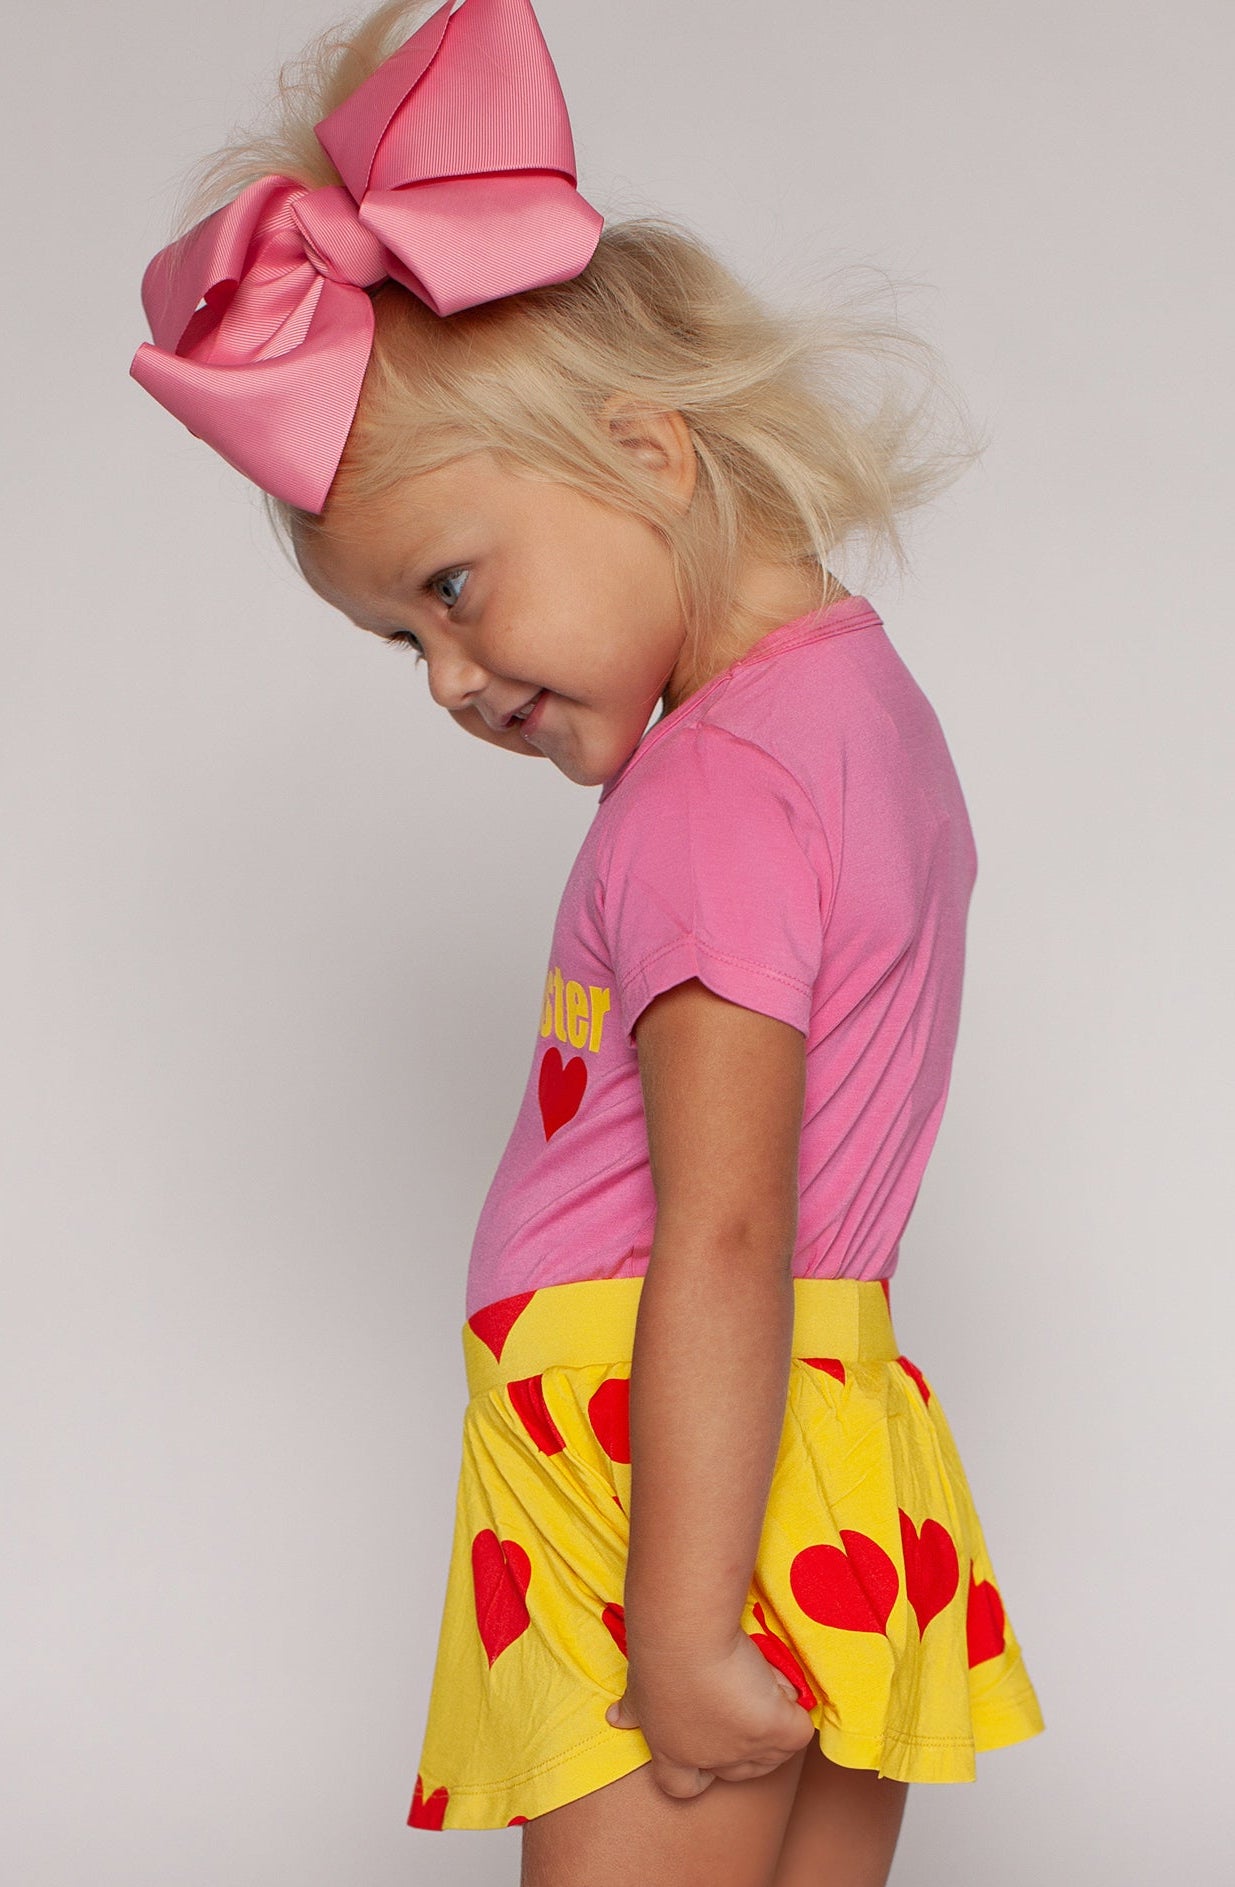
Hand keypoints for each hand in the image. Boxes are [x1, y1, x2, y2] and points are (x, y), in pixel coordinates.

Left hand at [604, 1628, 816, 1799]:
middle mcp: (710, 1759)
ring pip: (774, 1753)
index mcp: (671, 1751)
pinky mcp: (777, 1731)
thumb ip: (632, 1707)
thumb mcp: (638, 1684)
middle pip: (739, 1771)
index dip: (698, 1771)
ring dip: (772, 1720)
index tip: (709, 1747)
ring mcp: (745, 1750)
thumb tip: (615, 1719)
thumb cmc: (658, 1653)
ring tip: (756, 1679)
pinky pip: (797, 1729)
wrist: (685, 1637)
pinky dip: (792, 1705)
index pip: (683, 1786)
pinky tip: (773, 1680)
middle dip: (747, 1741)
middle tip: (744, 1699)